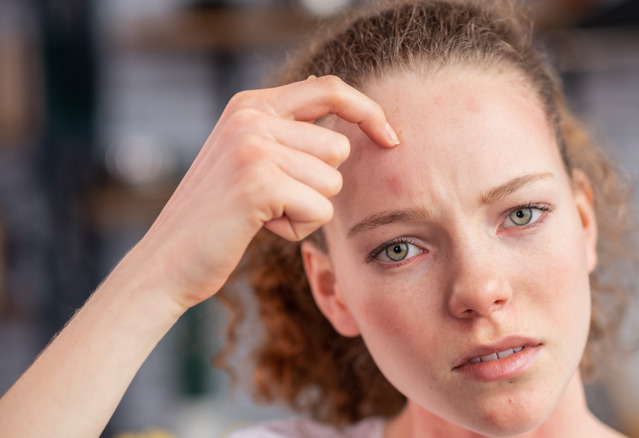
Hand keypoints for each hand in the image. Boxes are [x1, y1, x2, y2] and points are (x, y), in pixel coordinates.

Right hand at [127, 75, 398, 312]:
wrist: (167, 261)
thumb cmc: (218, 217)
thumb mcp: (248, 157)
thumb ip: (286, 129)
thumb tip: (333, 100)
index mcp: (249, 104)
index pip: (329, 89)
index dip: (368, 110)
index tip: (391, 138)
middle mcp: (250, 116)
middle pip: (339, 148)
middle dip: (319, 184)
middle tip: (272, 200)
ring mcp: (252, 146)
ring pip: (332, 181)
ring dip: (308, 208)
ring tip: (263, 214)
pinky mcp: (258, 182)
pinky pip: (320, 209)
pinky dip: (299, 228)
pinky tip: (261, 228)